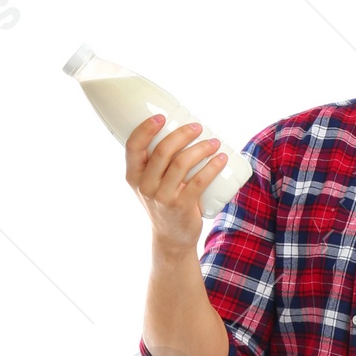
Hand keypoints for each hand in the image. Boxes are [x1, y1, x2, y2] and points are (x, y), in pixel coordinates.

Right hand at [126, 116, 226, 255]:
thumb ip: (156, 162)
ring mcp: (163, 197)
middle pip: (162, 151)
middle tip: (198, 127)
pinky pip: (199, 182)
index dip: (146, 128)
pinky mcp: (182, 206)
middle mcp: (145, 186)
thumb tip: (180, 129)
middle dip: (182, 134)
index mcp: (134, 176)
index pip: (133, 146)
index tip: (162, 117)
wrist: (171, 238)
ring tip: (214, 142)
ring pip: (182, 164)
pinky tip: (222, 159)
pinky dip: (212, 167)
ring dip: (201, 148)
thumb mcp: (150, 184)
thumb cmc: (164, 202)